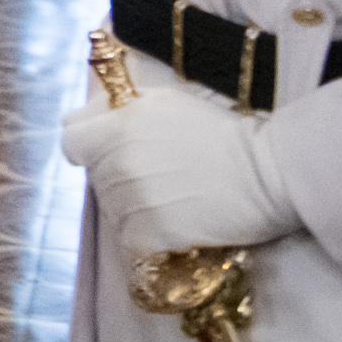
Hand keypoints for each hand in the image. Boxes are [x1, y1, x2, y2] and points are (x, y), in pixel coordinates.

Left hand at [61, 83, 298, 257]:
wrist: (270, 173)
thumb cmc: (224, 134)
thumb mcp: (166, 103)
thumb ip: (124, 110)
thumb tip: (98, 118)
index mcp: (116, 127)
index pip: (71, 140)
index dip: (89, 145)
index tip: (109, 150)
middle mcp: (115, 162)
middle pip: (96, 177)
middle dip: (119, 177)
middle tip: (161, 176)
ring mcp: (130, 199)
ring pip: (113, 210)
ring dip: (136, 208)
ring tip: (176, 199)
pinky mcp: (150, 233)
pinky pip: (131, 238)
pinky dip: (150, 235)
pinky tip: (178, 222)